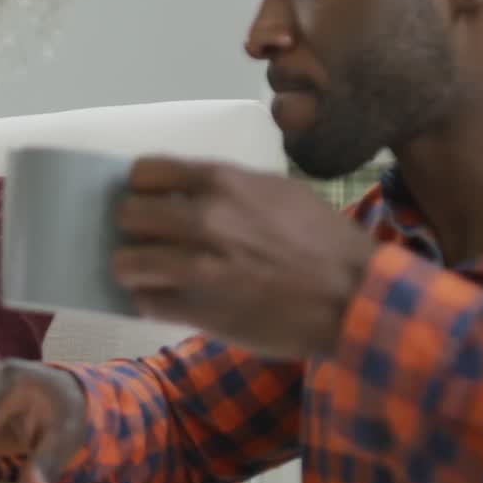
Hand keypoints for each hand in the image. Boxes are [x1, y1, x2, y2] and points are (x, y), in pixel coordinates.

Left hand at [114, 158, 375, 358]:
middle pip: (128, 215)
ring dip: (134, 268)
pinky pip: (147, 303)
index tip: (149, 199)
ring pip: (126, 262)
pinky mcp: (200, 311)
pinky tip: (167, 300)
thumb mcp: (279, 193)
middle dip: (134, 228)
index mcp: (223, 183)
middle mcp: (205, 219)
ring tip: (149, 274)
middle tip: (149, 240)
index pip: (144, 171)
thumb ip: (230, 188)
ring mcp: (200, 267)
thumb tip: (186, 192)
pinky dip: (151, 302)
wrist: (356, 298)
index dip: (141, 187)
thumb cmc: (323, 241)